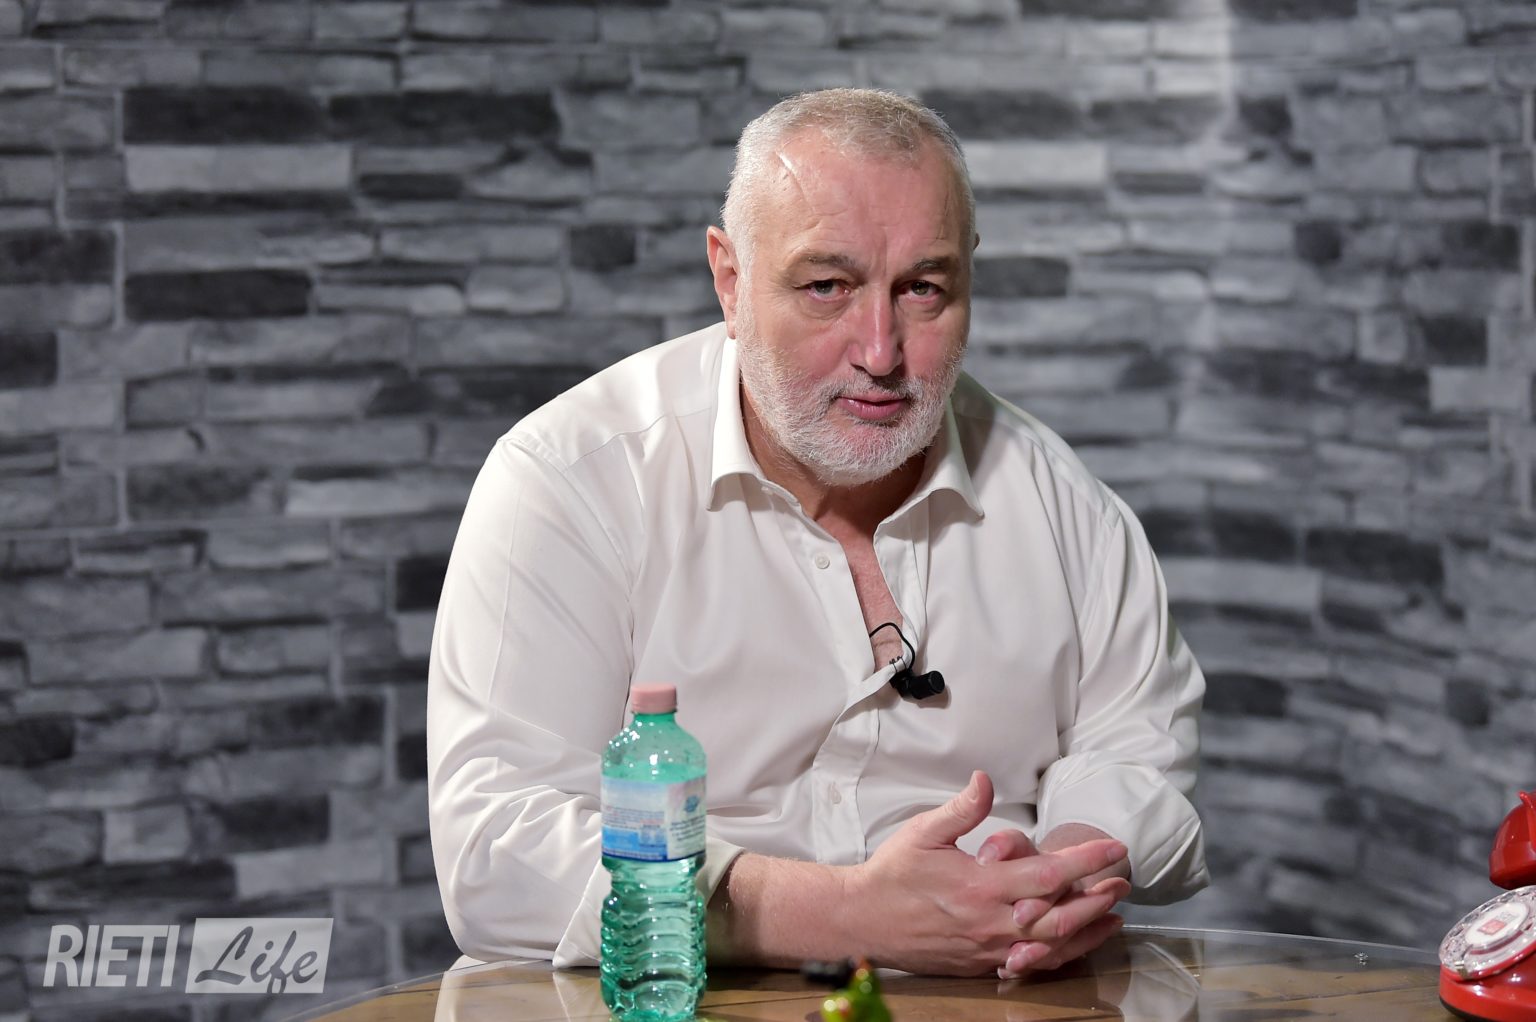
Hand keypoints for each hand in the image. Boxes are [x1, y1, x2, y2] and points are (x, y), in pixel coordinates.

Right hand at [844, 771, 1128, 975]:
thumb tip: (986, 780)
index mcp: (980, 885)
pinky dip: (1060, 955)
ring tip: (1114, 915)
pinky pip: (1030, 964)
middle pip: (1059, 915)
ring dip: (1087, 929)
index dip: (1085, 861)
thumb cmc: (892, 874)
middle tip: (1123, 882)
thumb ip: (962, 809)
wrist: (862, 921)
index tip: (1113, 848)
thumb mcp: (923, 832)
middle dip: (1097, 898)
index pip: (1046, 873)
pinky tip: (1076, 944)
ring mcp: (988, 948)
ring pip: (1050, 945)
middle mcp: (990, 921)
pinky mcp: (981, 964)